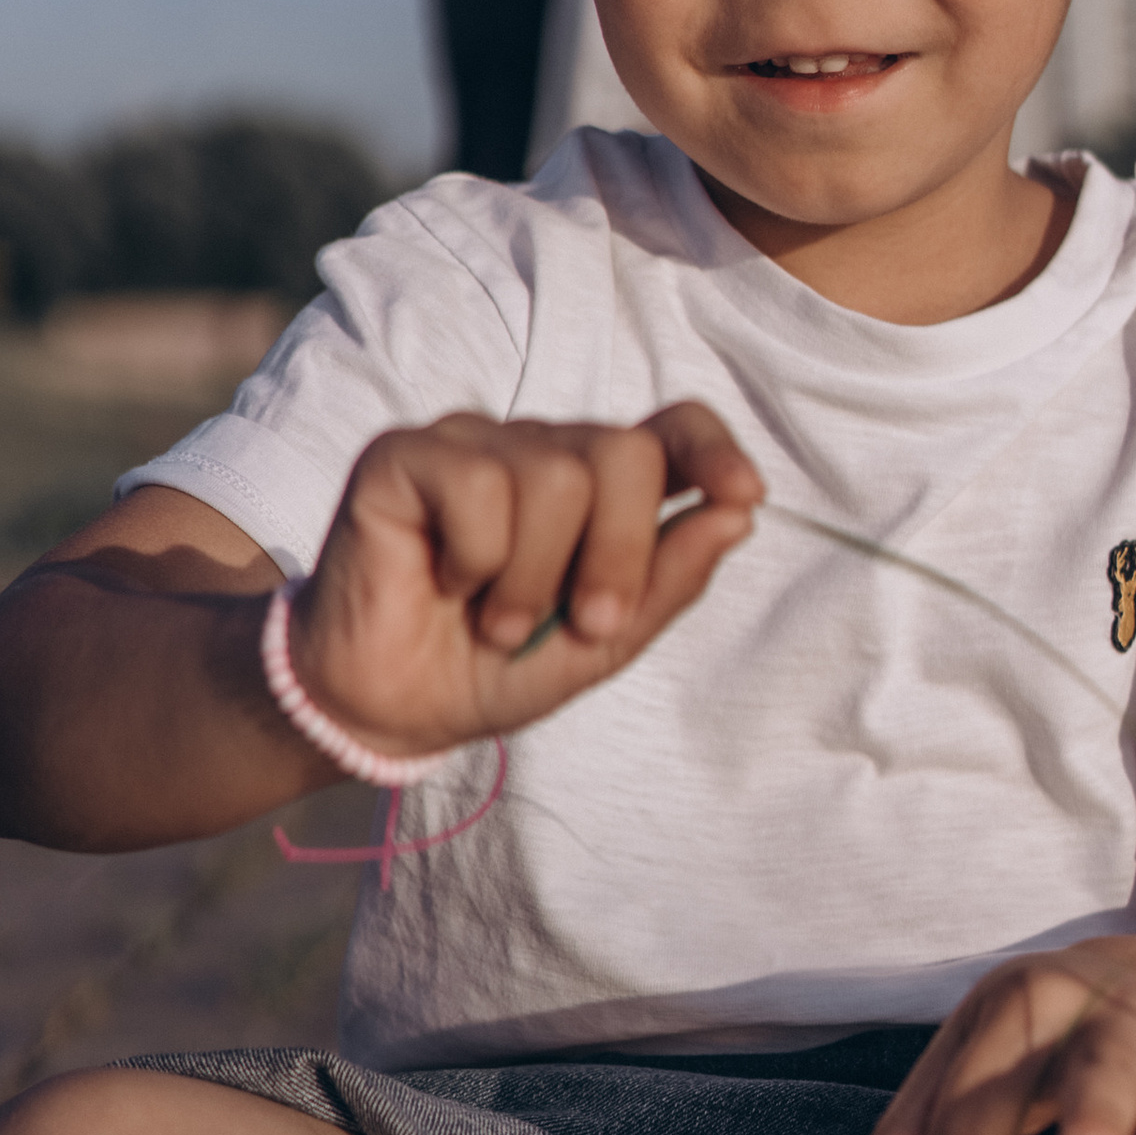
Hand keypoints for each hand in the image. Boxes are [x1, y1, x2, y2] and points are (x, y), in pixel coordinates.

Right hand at [286, 401, 760, 758]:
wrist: (390, 707)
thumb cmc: (494, 665)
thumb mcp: (601, 642)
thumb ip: (669, 579)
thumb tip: (740, 511)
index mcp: (598, 485)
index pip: (672, 427)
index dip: (714, 447)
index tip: (744, 493)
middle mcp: (540, 448)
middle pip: (623, 453)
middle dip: (618, 554)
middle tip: (582, 623)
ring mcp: (472, 443)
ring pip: (555, 475)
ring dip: (533, 578)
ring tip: (496, 619)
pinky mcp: (405, 454)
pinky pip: (478, 487)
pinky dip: (475, 558)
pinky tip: (446, 580)